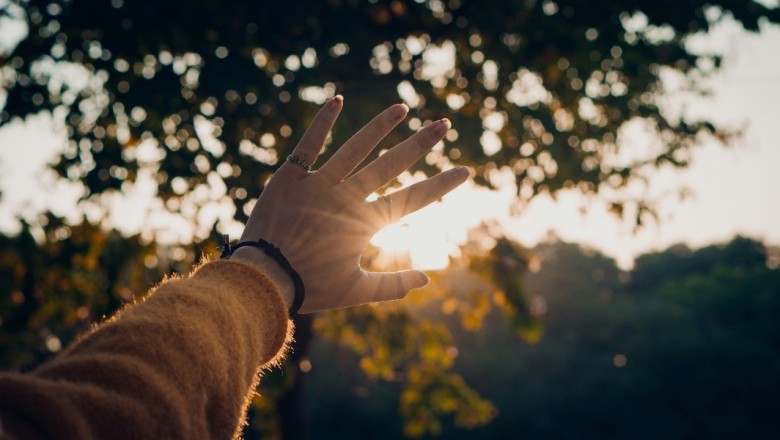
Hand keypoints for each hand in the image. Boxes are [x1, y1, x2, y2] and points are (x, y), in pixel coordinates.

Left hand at [235, 95, 467, 312]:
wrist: (262, 278)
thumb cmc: (309, 287)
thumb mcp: (355, 291)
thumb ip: (393, 286)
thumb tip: (427, 278)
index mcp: (364, 223)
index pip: (412, 199)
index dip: (440, 185)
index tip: (464, 170)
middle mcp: (346, 197)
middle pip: (391, 165)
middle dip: (421, 144)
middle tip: (444, 124)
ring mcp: (318, 184)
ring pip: (356, 148)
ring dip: (381, 126)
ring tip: (402, 107)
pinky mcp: (291, 177)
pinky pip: (309, 144)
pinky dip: (323, 122)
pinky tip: (337, 100)